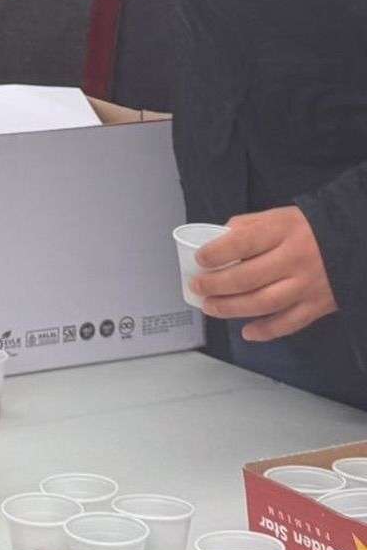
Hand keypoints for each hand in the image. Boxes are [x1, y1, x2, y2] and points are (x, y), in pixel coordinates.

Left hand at [191, 204, 337, 341]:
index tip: (199, 259)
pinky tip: (246, 332)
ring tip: (211, 308)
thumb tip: (216, 239)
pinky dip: (265, 331)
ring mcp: (307, 285)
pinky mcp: (317, 306)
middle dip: (216, 285)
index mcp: (282, 231)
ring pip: (264, 303)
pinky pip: (288, 323)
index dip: (217, 253)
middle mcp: (294, 259)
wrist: (353, 244)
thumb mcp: (278, 216)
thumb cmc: (308, 230)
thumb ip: (247, 226)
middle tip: (198, 287)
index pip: (243, 243)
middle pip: (248, 277)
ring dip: (232, 309)